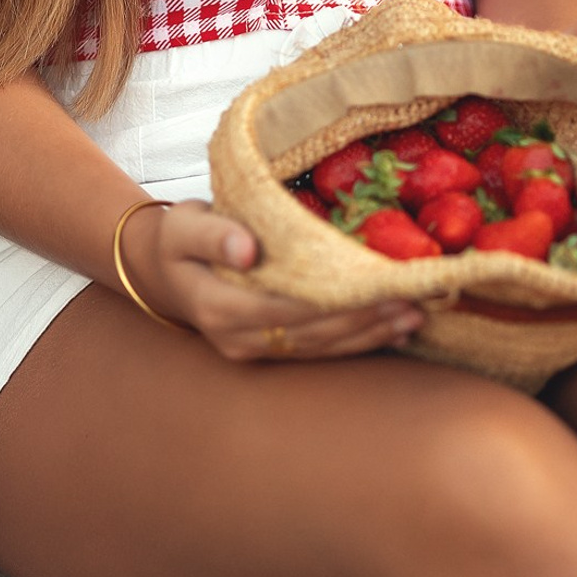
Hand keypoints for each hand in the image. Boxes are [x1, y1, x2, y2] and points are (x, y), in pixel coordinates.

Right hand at [121, 200, 425, 363]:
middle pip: (314, 333)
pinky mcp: (269, 350)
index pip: (287, 307)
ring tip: (414, 316)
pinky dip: (356, 341)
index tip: (377, 285)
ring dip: (369, 335)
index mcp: (218, 307)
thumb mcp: (183, 225)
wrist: (161, 269)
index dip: (334, 299)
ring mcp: (253, 350)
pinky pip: (318, 349)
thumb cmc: (177, 238)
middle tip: (414, 301)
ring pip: (321, 347)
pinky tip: (390, 331)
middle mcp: (238, 338)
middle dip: (365, 319)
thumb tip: (247, 248)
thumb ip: (213, 234)